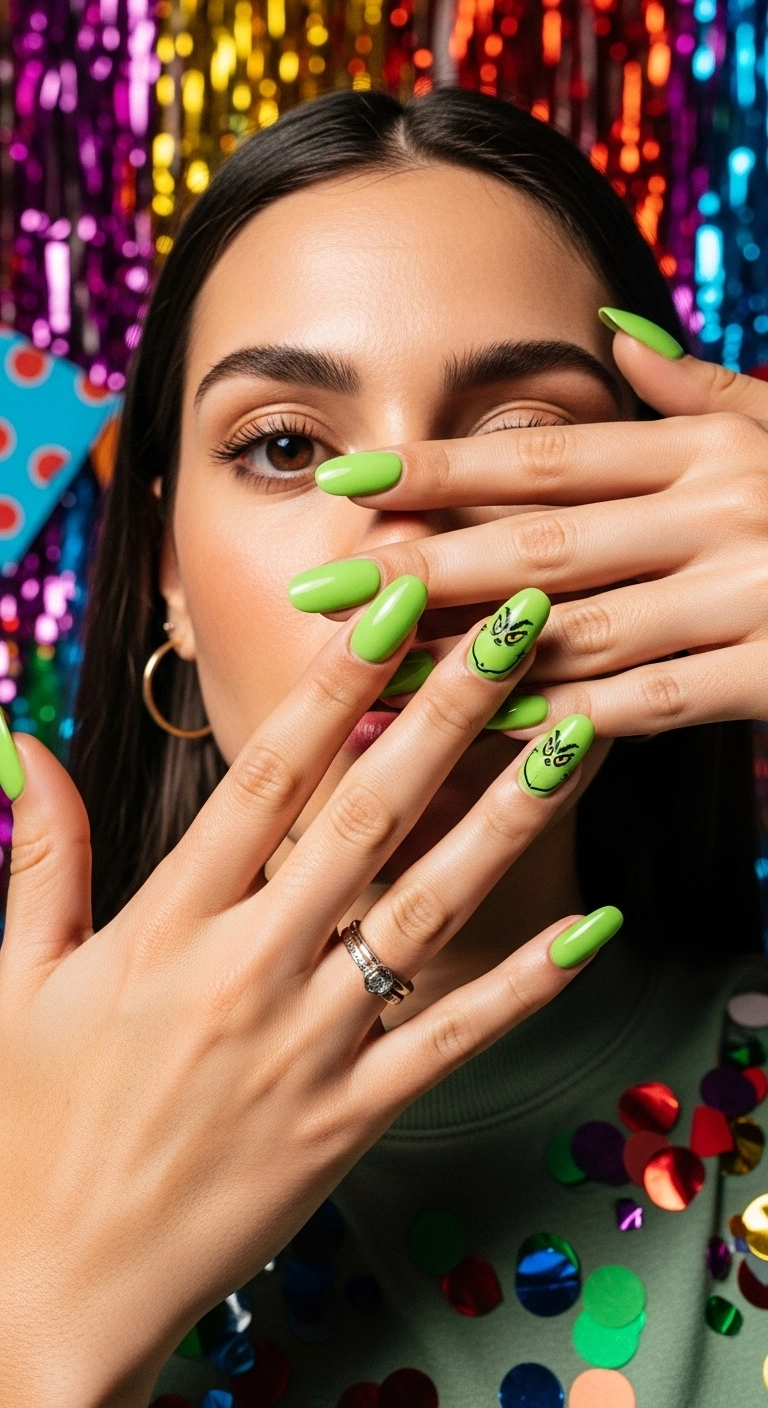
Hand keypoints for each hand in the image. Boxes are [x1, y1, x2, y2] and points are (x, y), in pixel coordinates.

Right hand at [0, 595, 596, 1407]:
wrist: (51, 1288)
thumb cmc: (27, 1130)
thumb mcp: (14, 984)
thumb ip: (40, 858)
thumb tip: (22, 745)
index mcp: (165, 927)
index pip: (262, 777)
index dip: (333, 684)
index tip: (392, 610)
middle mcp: (246, 971)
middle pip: (364, 819)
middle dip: (445, 714)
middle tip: (514, 633)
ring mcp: (306, 1047)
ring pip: (424, 912)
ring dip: (504, 819)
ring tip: (571, 741)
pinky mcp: (347, 1120)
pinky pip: (448, 1040)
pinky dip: (523, 985)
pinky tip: (588, 928)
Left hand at [321, 337, 767, 735]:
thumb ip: (697, 387)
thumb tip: (612, 327)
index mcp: (710, 451)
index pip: (550, 460)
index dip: (441, 469)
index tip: (347, 478)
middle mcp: (722, 513)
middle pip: (544, 545)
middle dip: (422, 568)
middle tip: (322, 589)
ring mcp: (750, 594)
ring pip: (583, 631)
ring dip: (472, 658)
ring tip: (379, 674)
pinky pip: (649, 702)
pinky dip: (568, 717)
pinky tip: (491, 731)